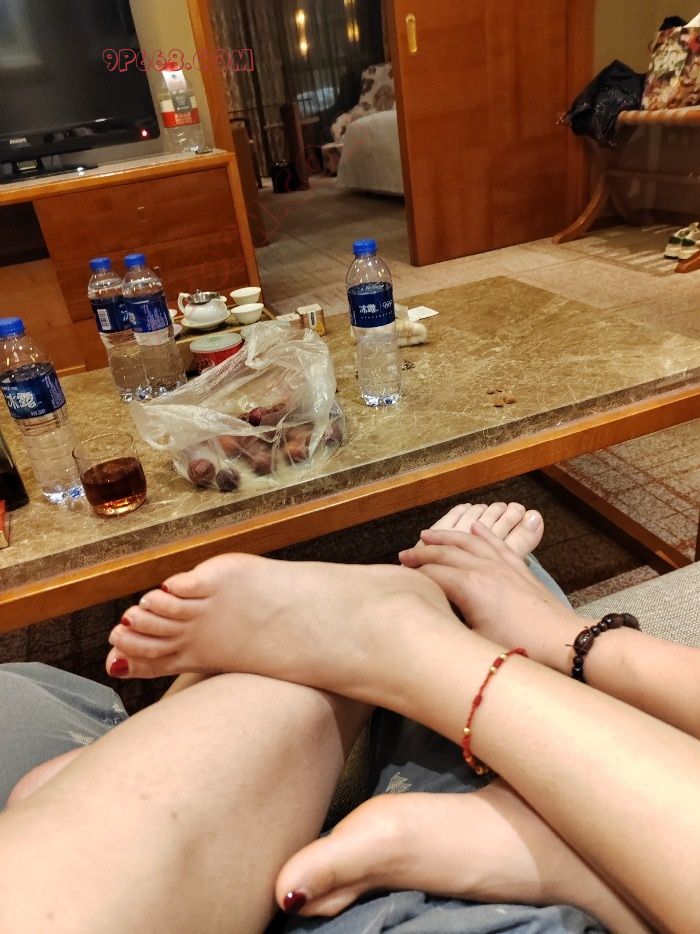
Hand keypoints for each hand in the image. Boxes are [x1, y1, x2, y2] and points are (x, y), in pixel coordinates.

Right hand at [399, 522, 582, 672]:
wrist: (563, 642)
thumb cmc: (521, 647)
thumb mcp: (476, 641)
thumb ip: (452, 625)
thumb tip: (432, 621)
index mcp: (469, 586)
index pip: (432, 575)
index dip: (413, 576)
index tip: (398, 579)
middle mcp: (483, 569)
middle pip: (445, 554)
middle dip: (422, 553)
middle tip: (404, 555)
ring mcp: (502, 566)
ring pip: (469, 542)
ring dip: (447, 537)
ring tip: (429, 534)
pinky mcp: (518, 568)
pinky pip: (496, 543)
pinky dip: (483, 533)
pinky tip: (475, 527)